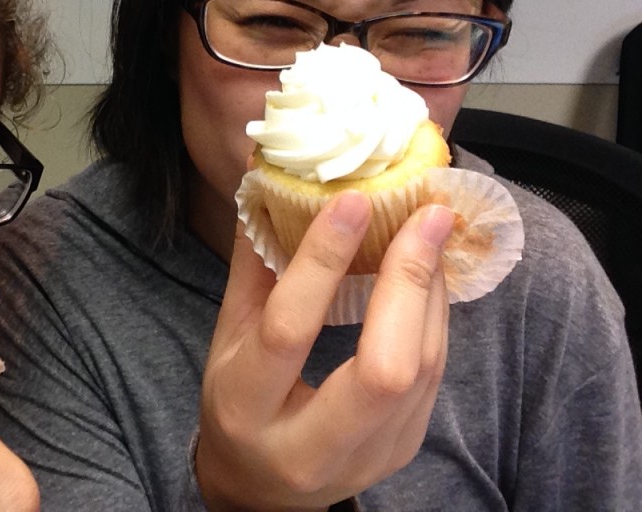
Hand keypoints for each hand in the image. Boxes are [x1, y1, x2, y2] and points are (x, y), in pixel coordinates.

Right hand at [196, 191, 452, 510]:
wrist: (259, 487)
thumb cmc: (236, 400)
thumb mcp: (228, 335)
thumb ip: (254, 265)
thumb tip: (273, 183)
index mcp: (247, 407)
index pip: (290, 331)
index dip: (323, 262)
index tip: (354, 201)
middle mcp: (309, 445)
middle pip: (382, 368)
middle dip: (409, 282)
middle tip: (425, 216)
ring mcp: (366, 457)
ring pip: (421, 370)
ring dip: (432, 291)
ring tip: (431, 231)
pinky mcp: (401, 451)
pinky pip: (432, 376)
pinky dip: (436, 316)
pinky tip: (430, 273)